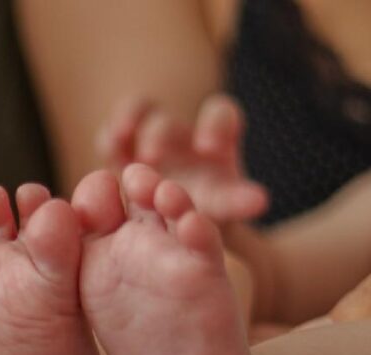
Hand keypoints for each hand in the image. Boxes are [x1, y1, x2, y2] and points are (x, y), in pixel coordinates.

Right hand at [97, 94, 268, 224]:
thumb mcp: (223, 208)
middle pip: (169, 122)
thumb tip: (260, 201)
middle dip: (159, 135)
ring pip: (140, 113)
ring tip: (120, 140)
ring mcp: (149, 135)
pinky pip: (113, 132)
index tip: (207, 147)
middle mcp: (181, 134)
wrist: (173, 224)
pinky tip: (110, 146)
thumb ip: (238, 202)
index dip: (214, 124)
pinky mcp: (121, 149)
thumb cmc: (204, 213)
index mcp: (214, 142)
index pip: (219, 114)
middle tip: (151, 157)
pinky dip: (110, 135)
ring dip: (130, 122)